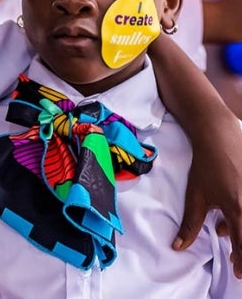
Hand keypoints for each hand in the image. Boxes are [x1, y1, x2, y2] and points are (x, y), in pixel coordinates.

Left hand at [174, 122, 241, 277]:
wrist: (218, 139)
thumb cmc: (205, 168)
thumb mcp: (195, 197)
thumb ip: (190, 225)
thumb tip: (178, 246)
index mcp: (237, 210)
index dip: (241, 261)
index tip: (238, 274)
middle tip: (237, 262)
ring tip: (225, 231)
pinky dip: (241, 218)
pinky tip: (229, 219)